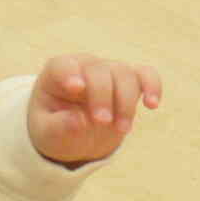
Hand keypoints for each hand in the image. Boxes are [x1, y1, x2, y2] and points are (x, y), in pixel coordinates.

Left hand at [28, 52, 163, 164]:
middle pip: (99, 71)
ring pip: (124, 74)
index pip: (63, 66)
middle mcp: (85, 66)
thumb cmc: (55, 127)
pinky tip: (152, 104)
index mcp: (57, 74)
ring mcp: (109, 71)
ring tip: (122, 129)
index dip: (70, 73)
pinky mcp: (130, 81)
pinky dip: (152, 86)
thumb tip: (78, 121)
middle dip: (103, 96)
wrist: (75, 132)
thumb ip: (58, 128)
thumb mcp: (48, 133)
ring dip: (126, 102)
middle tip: (102, 122)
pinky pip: (145, 75)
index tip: (76, 88)